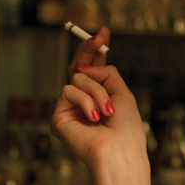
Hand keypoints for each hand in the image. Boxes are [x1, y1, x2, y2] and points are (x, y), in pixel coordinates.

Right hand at [52, 28, 146, 171]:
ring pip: (78, 78)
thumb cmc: (126, 128)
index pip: (95, 70)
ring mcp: (71, 108)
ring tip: (107, 110)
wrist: (119, 150)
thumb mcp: (122, 94)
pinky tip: (95, 117)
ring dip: (97, 91)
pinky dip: (85, 100)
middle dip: (88, 49)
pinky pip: (69, 91)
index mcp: (102, 97)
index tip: (104, 33)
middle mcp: (85, 102)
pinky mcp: (58, 116)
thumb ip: (107, 73)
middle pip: (79, 67)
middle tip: (98, 37)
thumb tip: (87, 66)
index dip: (96, 51)